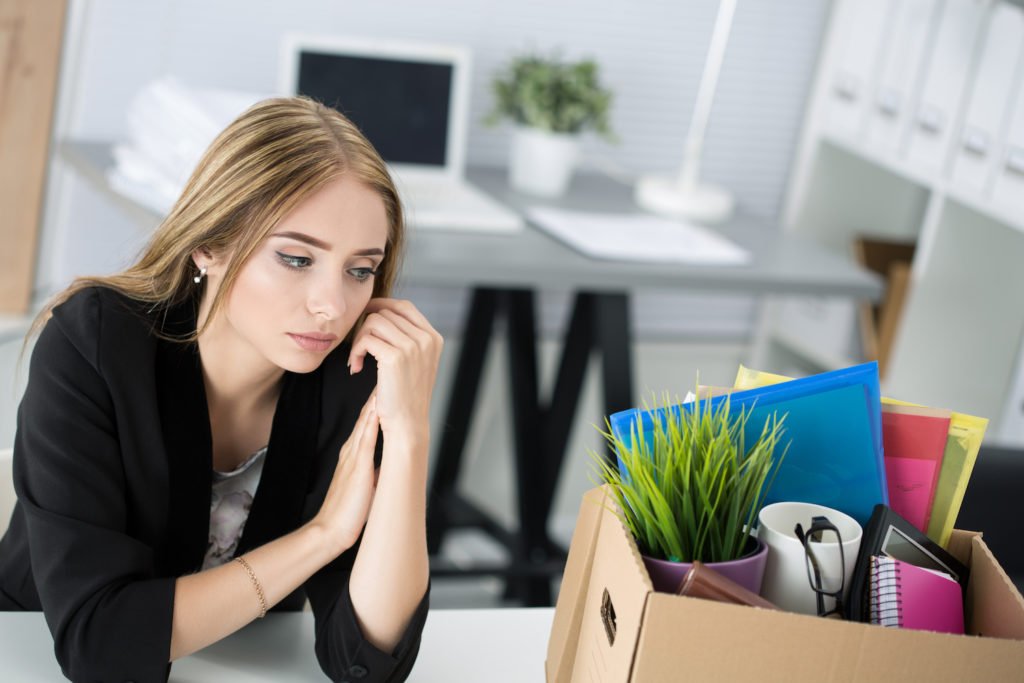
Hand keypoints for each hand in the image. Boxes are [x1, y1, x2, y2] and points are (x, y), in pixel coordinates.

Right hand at [309, 393, 379, 554]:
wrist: (330, 530)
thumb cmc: (348, 511)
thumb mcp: (364, 484)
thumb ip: (372, 471)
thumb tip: (384, 465)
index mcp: (354, 453)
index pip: (368, 422)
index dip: (379, 403)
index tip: (391, 385)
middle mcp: (351, 450)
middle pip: (366, 415)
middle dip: (378, 394)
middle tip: (388, 372)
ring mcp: (353, 456)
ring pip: (365, 422)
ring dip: (375, 401)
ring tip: (385, 379)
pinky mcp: (357, 466)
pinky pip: (366, 439)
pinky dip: (371, 421)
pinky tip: (377, 408)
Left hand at [348, 299, 442, 439]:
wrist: (407, 422)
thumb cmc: (406, 395)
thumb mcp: (416, 362)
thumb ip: (408, 338)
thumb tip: (382, 314)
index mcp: (433, 338)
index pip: (404, 307)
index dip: (382, 305)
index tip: (366, 314)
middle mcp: (426, 339)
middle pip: (386, 312)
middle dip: (366, 328)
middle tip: (360, 350)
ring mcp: (412, 347)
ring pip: (374, 322)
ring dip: (359, 339)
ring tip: (357, 359)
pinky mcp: (395, 357)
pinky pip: (366, 339)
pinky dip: (355, 351)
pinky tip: (355, 366)